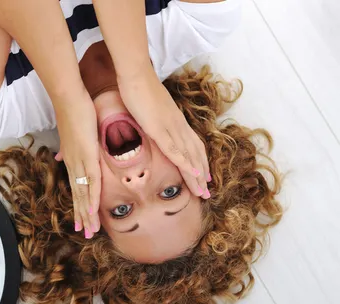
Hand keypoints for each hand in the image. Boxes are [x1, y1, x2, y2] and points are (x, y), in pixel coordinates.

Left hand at [53, 92, 101, 238]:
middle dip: (82, 217)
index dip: (79, 205)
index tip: (81, 219)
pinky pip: (91, 182)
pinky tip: (91, 212)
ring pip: (84, 194)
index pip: (77, 188)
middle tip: (85, 234)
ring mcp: (80, 162)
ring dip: (87, 214)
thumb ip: (70, 148)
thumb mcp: (73, 133)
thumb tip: (61, 157)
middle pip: (79, 197)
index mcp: (72, 161)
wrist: (68, 98)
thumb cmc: (74, 112)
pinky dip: (92, 198)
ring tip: (90, 231)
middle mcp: (74, 165)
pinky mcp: (87, 157)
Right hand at [118, 68, 209, 197]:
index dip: (198, 160)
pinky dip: (185, 163)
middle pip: (195, 152)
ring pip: (188, 155)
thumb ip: (153, 117)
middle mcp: (178, 124)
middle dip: (201, 174)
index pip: (191, 143)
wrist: (135, 74)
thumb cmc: (138, 88)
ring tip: (202, 192)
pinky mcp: (160, 129)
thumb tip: (151, 124)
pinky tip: (192, 174)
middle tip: (206, 191)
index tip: (202, 176)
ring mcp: (171, 127)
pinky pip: (175, 149)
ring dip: (197, 175)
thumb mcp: (148, 107)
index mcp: (175, 120)